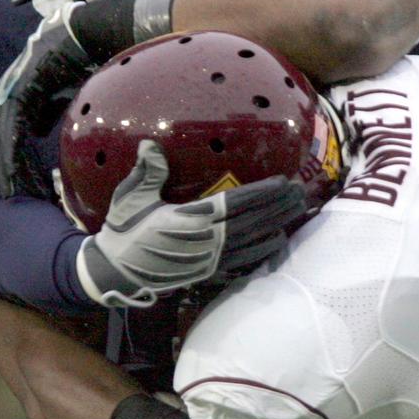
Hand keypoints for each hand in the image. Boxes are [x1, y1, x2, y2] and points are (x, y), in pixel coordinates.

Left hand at [0, 1, 93, 196]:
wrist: (84, 34)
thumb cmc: (77, 61)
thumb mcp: (60, 94)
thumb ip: (46, 112)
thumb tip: (37, 131)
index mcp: (17, 95)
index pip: (6, 133)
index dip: (5, 158)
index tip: (9, 182)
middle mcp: (8, 94)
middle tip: (1, 195)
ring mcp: (11, 92)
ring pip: (1, 137)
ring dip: (3, 166)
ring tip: (7, 191)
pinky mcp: (20, 91)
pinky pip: (12, 128)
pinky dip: (12, 152)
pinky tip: (14, 171)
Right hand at [76, 140, 306, 307]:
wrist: (115, 272)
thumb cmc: (123, 230)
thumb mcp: (130, 197)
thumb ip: (147, 171)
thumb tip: (151, 144)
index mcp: (189, 219)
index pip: (234, 203)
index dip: (261, 193)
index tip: (283, 182)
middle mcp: (205, 242)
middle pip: (251, 222)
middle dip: (278, 207)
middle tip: (302, 193)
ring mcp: (208, 261)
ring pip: (251, 241)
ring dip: (276, 225)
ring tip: (297, 211)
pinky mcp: (206, 274)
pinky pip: (242, 263)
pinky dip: (262, 252)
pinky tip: (276, 242)